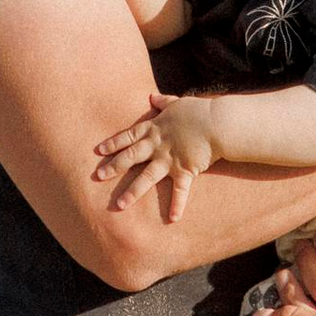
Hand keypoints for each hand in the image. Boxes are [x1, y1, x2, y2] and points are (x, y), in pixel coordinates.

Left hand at [92, 95, 218, 217]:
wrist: (218, 122)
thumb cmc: (199, 111)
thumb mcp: (178, 103)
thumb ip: (163, 102)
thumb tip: (152, 96)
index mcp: (155, 128)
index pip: (129, 136)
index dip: (113, 143)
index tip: (99, 151)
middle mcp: (158, 145)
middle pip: (131, 156)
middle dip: (114, 167)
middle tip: (98, 176)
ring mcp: (170, 159)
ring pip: (146, 177)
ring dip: (133, 192)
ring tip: (120, 205)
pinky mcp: (185, 169)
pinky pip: (180, 190)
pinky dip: (177, 205)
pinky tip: (173, 219)